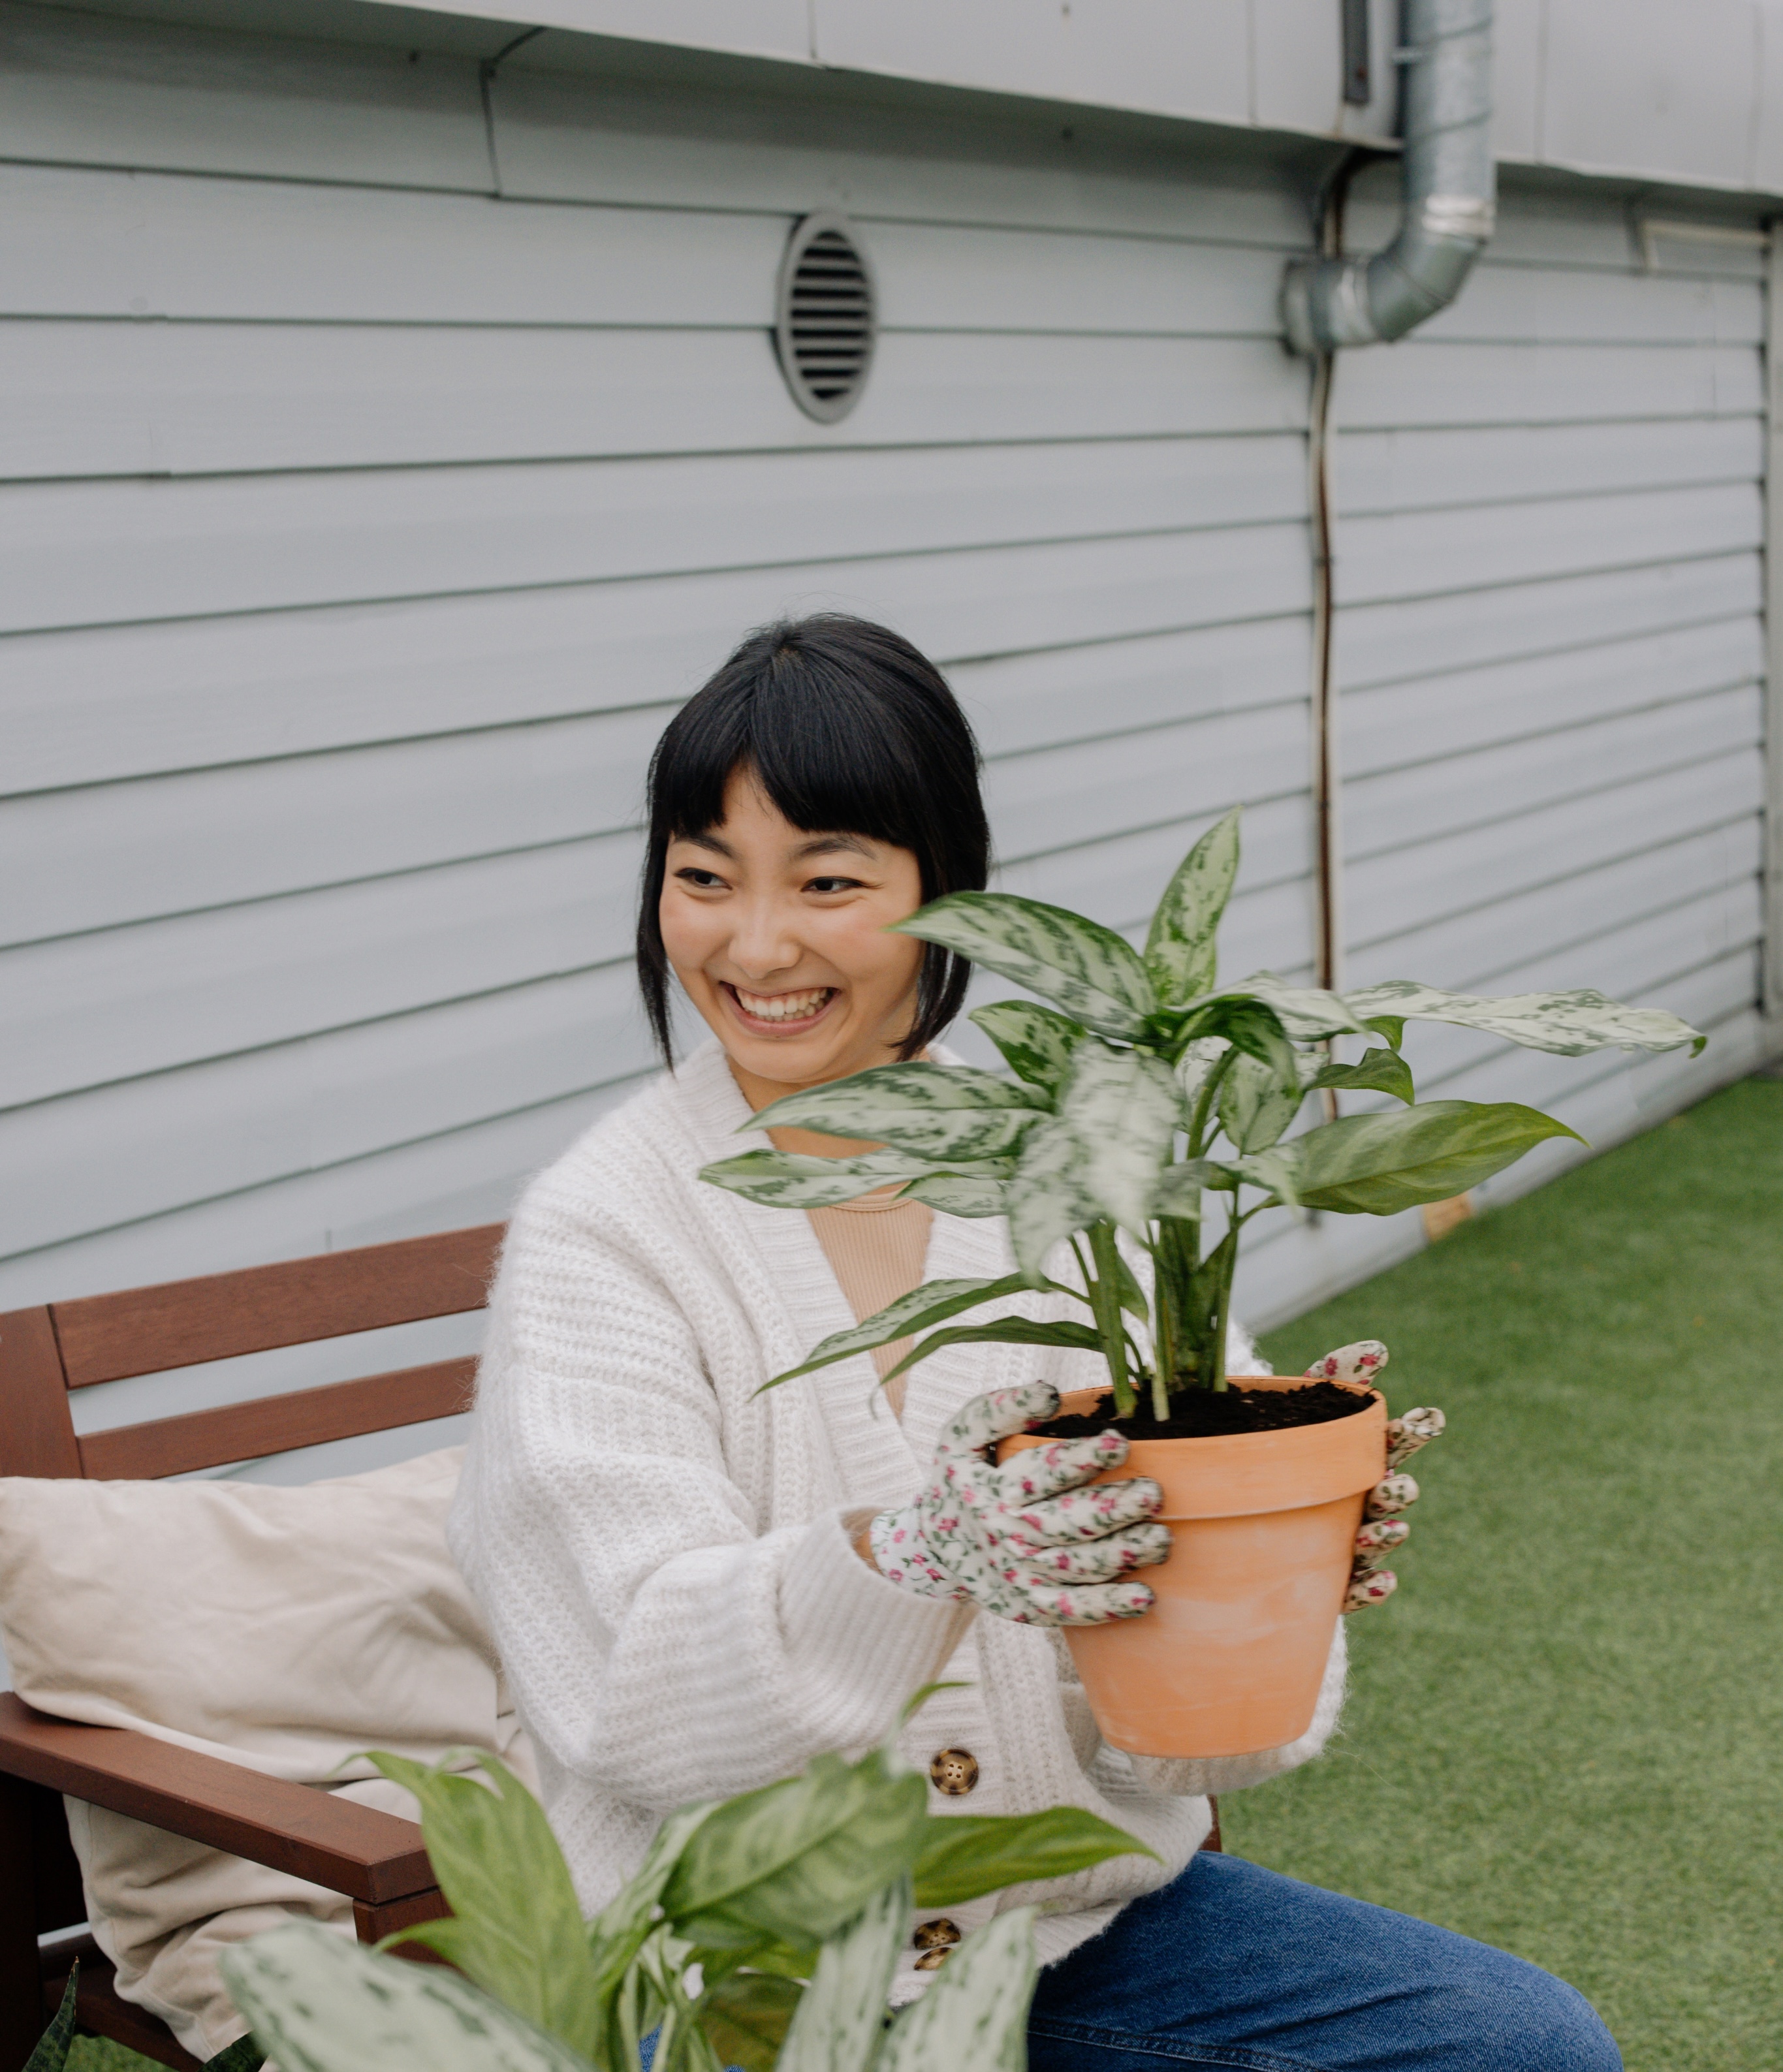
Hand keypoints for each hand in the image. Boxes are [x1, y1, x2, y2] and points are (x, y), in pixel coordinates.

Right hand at [866, 1382, 1169, 1625]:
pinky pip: (1073, 1610)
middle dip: (1112, 1511)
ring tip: (1161, 1539)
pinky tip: (1144, 1596)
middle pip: (1064, 1526)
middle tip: (1153, 1494)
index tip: (1119, 1443)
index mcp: (991, 1491)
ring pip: (1077, 1568)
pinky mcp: (1032, 1606)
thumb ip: (1002, 1409)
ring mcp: (1020, 1576)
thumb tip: (1050, 1394)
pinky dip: (1108, 1607)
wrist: (935, 1548)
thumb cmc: (964, 1478)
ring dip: (1122, 1555)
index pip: (1041, 1475)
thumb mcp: (963, 1435)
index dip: (1081, 1459)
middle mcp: (1007, 1536)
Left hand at [1305, 1341, 1445, 1611]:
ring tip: (1392, 1528)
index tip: (1430, 1418)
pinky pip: (1352, 1588)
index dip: (1413, 1431)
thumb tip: (1378, 1349)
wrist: (1232, 1504)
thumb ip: (1335, 1376)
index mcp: (1358, 1457)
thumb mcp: (1299, 1408)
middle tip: (1399, 1486)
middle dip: (1398, 1491)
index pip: (1393, 1442)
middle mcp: (1361, 1500)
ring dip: (1386, 1535)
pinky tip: (1378, 1581)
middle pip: (1389, 1495)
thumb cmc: (1280, 1447)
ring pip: (1375, 1541)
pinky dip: (1370, 1586)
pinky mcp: (1329, 1580)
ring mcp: (1348, 1541)